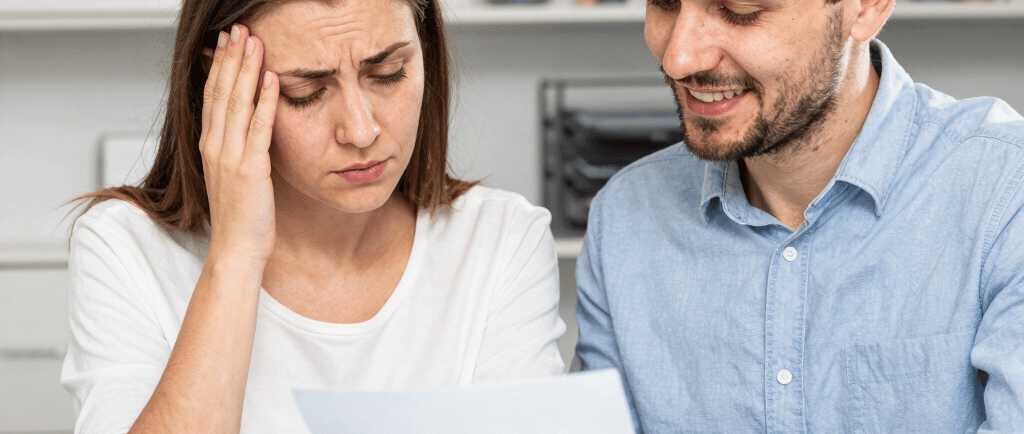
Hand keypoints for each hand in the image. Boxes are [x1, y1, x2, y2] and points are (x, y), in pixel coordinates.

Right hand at [200, 24, 278, 263]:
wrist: (237, 247)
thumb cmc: (241, 216)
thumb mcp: (235, 174)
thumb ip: (238, 148)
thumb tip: (249, 126)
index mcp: (210, 146)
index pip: (213, 95)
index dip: (221, 66)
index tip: (229, 41)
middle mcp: (215, 146)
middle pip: (221, 91)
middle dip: (231, 57)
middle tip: (240, 28)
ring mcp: (230, 156)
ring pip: (237, 102)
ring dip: (246, 69)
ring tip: (254, 41)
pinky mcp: (250, 168)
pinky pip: (258, 127)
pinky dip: (265, 100)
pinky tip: (272, 78)